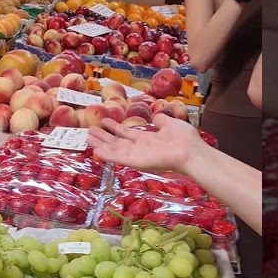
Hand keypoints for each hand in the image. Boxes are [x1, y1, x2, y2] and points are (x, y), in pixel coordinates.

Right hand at [86, 114, 202, 174]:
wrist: (190, 152)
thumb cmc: (184, 138)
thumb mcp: (171, 124)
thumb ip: (161, 121)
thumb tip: (156, 116)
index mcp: (147, 139)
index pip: (127, 134)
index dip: (115, 128)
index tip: (104, 121)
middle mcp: (139, 148)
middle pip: (117, 142)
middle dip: (104, 136)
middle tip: (89, 130)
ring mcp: (136, 155)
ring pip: (114, 149)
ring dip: (101, 144)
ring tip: (87, 138)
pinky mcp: (134, 161)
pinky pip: (117, 158)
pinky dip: (106, 154)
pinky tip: (95, 150)